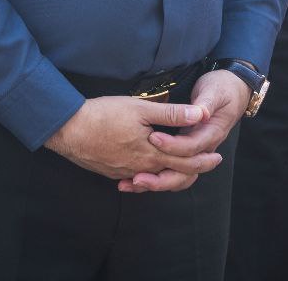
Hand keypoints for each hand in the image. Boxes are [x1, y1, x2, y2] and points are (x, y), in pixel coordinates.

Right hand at [45, 95, 220, 190]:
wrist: (70, 130)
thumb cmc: (105, 115)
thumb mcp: (140, 108)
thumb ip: (171, 114)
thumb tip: (199, 114)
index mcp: (151, 153)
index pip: (185, 161)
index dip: (203, 158)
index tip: (216, 155)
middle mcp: (141, 168)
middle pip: (173, 174)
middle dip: (194, 168)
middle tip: (208, 163)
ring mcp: (125, 172)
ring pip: (155, 179)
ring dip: (172, 174)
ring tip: (182, 167)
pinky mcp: (113, 172)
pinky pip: (137, 179)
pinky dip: (150, 178)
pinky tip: (149, 173)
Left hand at [118, 69, 250, 193]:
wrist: (233, 91)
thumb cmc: (222, 88)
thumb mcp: (214, 91)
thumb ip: (206, 102)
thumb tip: (201, 113)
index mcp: (212, 133)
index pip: (191, 147)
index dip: (173, 145)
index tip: (153, 137)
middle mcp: (204, 148)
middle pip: (185, 172)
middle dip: (161, 178)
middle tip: (137, 177)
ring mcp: (196, 151)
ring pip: (179, 177)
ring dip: (157, 183)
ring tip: (134, 183)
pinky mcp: (187, 151)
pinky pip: (174, 171)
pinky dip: (157, 178)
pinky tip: (136, 179)